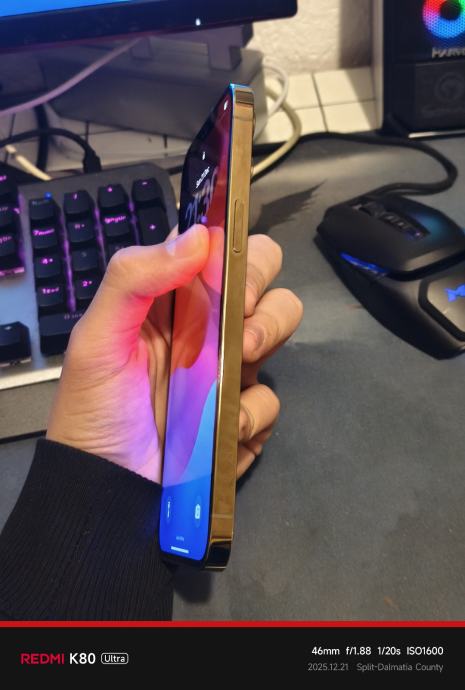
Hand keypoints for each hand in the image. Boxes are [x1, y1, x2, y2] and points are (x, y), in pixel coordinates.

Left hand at [46, 225, 302, 481]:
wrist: (108, 485)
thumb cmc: (96, 406)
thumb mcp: (98, 337)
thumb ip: (134, 278)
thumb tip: (199, 235)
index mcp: (172, 296)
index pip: (216, 246)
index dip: (230, 246)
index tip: (225, 271)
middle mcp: (208, 323)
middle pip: (263, 275)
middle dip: (260, 290)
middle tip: (238, 319)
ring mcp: (232, 367)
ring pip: (281, 323)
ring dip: (267, 339)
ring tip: (234, 369)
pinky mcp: (247, 412)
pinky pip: (271, 398)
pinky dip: (250, 413)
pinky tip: (221, 428)